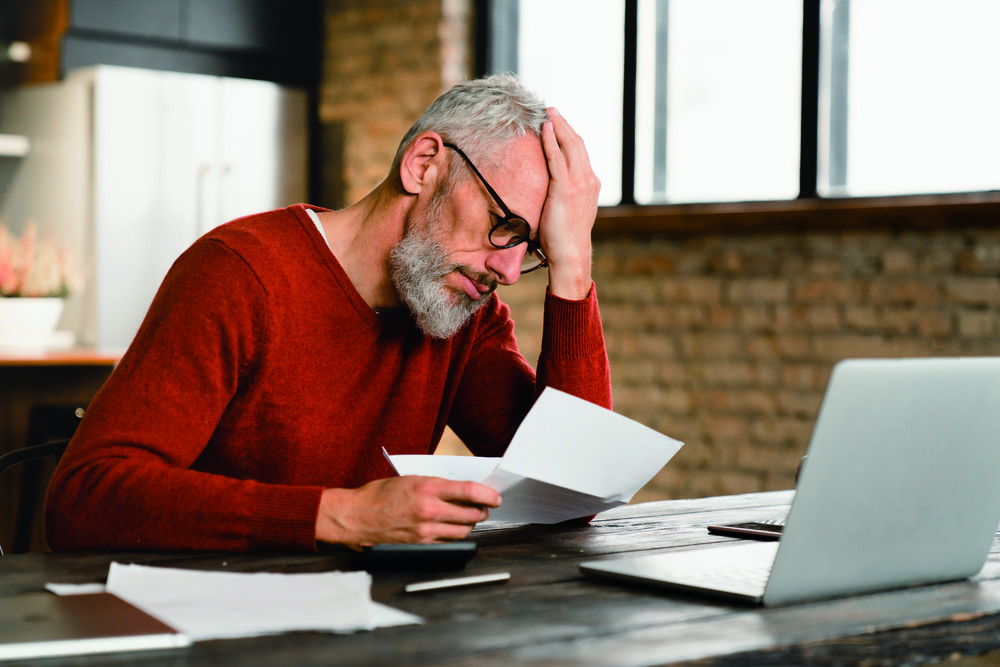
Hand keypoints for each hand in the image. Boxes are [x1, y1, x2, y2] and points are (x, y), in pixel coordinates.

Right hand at [314, 476, 501, 548]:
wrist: (355, 517)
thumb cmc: (378, 495)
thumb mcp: (410, 479)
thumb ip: (436, 484)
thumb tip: (461, 489)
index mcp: (427, 488)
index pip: (469, 491)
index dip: (489, 494)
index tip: (496, 496)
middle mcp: (429, 510)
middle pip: (472, 514)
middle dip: (482, 510)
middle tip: (484, 506)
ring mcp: (426, 530)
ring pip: (464, 530)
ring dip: (471, 524)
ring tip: (468, 517)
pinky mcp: (421, 544)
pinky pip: (449, 540)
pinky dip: (455, 534)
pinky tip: (451, 527)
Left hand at [538, 107, 600, 300]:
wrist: (571, 253)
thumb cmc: (565, 237)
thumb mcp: (570, 210)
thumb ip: (567, 195)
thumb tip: (553, 189)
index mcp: (591, 184)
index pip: (581, 152)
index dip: (569, 135)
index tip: (559, 124)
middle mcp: (589, 180)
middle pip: (577, 143)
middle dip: (564, 124)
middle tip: (552, 109)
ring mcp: (579, 183)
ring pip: (569, 146)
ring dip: (558, 126)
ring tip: (547, 112)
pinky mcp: (565, 189)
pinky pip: (557, 158)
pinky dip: (551, 141)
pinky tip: (544, 129)